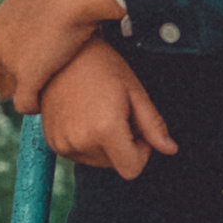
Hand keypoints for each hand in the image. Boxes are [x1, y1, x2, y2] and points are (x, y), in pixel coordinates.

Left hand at [0, 0, 123, 109]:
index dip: (20, 57)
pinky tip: (48, 102)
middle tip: (46, 76)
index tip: (40, 58)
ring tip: (50, 89)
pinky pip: (24, 104)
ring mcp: (9, 62)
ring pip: (13, 88)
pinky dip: (35, 106)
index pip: (1, 50)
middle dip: (21, 76)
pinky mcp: (26, 78)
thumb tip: (47, 1)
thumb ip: (35, 4)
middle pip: (3, 72)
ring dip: (30, 90)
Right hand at [39, 38, 177, 178]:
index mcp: (104, 129)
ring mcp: (63, 143)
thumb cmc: (99, 64)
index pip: (132, 170)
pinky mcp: (53, 142)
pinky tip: (85, 116)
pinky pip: (79, 154)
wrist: (62, 52)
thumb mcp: (135, 91)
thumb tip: (170, 149)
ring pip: (97, 161)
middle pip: (115, 166)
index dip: (141, 153)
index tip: (138, 129)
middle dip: (123, 144)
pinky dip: (87, 141)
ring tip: (99, 111)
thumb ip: (154, 125)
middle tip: (117, 112)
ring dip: (104, 143)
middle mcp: (80, 141)